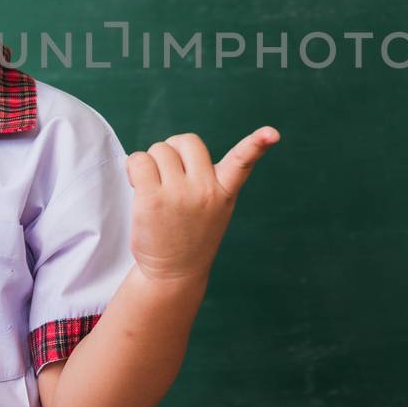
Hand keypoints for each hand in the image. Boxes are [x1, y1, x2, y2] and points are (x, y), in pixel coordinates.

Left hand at [125, 127, 279, 283]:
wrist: (173, 272)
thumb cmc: (191, 233)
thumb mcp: (216, 208)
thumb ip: (206, 177)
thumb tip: (174, 148)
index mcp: (224, 190)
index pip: (243, 161)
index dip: (256, 143)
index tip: (272, 134)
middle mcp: (204, 190)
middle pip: (186, 141)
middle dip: (174, 151)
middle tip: (169, 174)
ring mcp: (178, 194)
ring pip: (159, 149)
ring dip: (152, 163)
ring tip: (155, 186)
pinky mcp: (151, 199)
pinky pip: (138, 160)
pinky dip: (134, 167)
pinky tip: (138, 184)